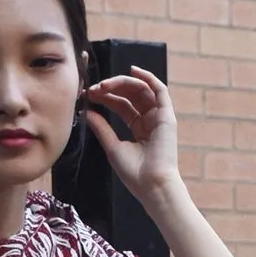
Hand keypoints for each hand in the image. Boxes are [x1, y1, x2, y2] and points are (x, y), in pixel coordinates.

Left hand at [85, 65, 180, 202]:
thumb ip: (102, 128)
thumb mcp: (112, 147)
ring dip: (123, 83)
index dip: (105, 97)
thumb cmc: (134, 173)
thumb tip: (88, 111)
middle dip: (111, 88)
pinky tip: (133, 71)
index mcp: (138, 128)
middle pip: (131, 95)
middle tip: (93, 89)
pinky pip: (160, 90)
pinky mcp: (167, 116)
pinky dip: (148, 78)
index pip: (122, 105)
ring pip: (142, 90)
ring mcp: (159, 117)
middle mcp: (150, 120)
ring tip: (104, 84)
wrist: (151, 185)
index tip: (88, 95)